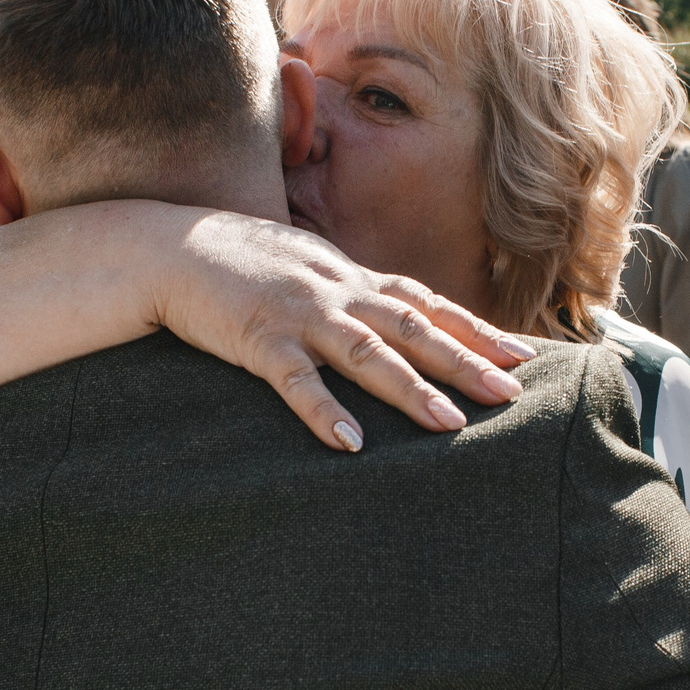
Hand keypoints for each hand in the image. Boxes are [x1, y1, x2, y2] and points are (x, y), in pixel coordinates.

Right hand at [156, 212, 534, 452]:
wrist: (168, 247)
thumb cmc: (242, 262)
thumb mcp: (310, 269)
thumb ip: (352, 294)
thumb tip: (395, 318)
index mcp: (350, 278)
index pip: (426, 304)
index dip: (476, 328)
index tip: (521, 354)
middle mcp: (335, 291)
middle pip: (412, 328)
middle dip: (466, 360)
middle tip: (511, 392)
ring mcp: (298, 314)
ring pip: (365, 352)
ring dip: (410, 389)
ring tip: (450, 423)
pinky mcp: (256, 338)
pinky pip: (295, 380)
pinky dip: (323, 411)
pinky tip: (350, 443)